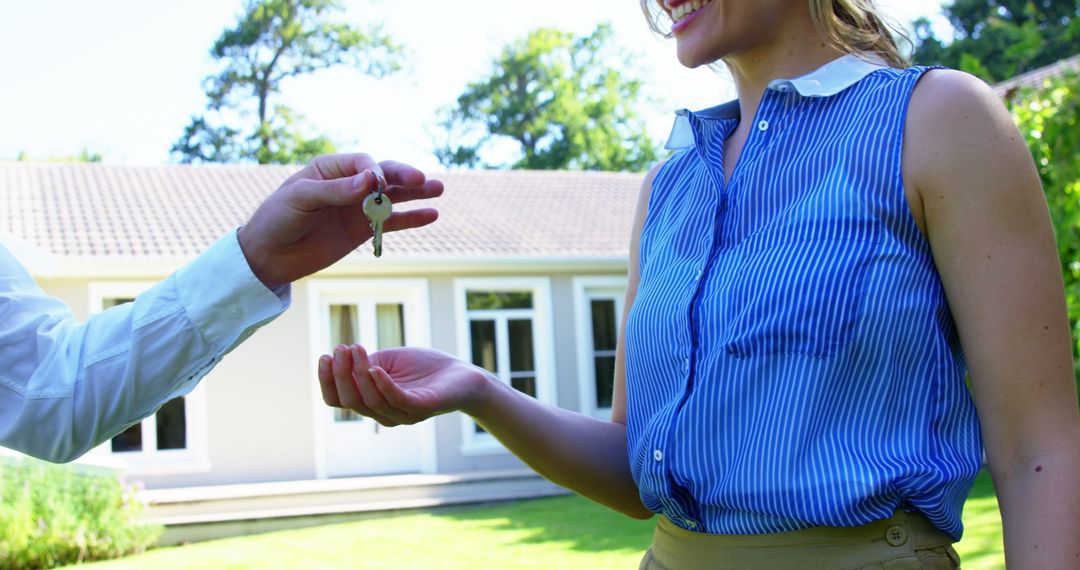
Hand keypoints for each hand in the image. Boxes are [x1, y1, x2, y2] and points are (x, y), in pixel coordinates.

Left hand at [237, 153, 443, 288]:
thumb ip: (336, 190)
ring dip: (416, 193)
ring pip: (393, 197)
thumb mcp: (302, 199)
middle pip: (384, 175)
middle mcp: (348, 184)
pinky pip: (392, 222)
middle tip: (423, 179)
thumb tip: (370, 180)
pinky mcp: (362, 231)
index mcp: (330, 169)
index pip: (363, 163)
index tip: (374, 186)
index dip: (374, 172)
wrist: (268, 257)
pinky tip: (431, 214)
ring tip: (438, 189)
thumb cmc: (277, 219)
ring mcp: (357, 208)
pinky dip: (412, 219)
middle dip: (405, 176)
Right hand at [317, 344, 492, 425]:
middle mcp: (383, 413)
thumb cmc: (424, 368)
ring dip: (358, 373)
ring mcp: (403, 414)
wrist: (462, 375)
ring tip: (357, 348)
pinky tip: (375, 368)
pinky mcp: (422, 408)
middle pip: (350, 401)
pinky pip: (396, 401)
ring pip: (370, 400)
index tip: (325, 355)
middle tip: (342, 348)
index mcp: (371, 402)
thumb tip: (338, 359)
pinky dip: (383, 385)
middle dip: (340, 373)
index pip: (338, 400)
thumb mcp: (386, 361)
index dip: (326, 381)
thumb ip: (363, 364)